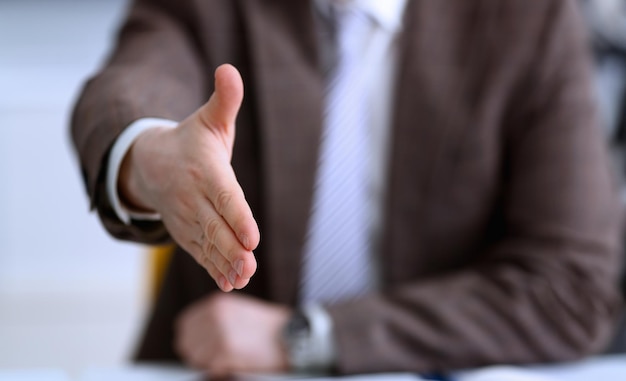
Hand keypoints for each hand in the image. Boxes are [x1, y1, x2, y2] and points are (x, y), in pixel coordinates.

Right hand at [118, 64, 258, 290]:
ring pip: (208, 244)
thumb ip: (225, 100)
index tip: (252, 236)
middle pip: (215, 226)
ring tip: (242, 278)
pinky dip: (214, 268)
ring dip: (225, 263)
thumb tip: (230, 69)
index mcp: (204, 170)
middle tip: (250, 265)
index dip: (237, 216)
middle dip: (232, 248)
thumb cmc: (190, 141)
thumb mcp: (209, 119)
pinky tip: (230, 282)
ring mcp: (187, 218)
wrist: (150, 165)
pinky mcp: (186, 233)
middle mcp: (193, 197)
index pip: (224, 195)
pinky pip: (200, 253)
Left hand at [175, 293, 290, 375]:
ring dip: (206, 362)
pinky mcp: (226, 352)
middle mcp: (214, 316)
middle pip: (186, 342)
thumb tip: (192, 334)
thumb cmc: (266, 327)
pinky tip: (232, 363)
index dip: (191, 338)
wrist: (289, 335)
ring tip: (225, 359)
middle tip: (213, 356)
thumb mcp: (237, 310)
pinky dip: (218, 369)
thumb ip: (213, 318)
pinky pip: (209, 367)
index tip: (199, 345)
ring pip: (194, 357)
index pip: (184, 324)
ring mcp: (219, 334)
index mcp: (216, 304)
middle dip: (196, 352)